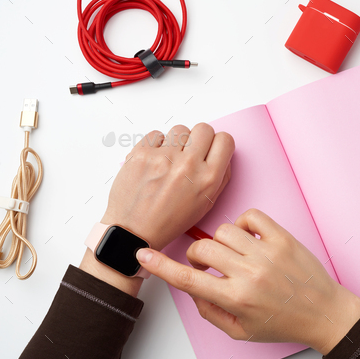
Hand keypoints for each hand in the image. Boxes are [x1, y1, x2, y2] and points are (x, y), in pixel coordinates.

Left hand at [81, 123, 233, 295]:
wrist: (134, 230)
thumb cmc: (168, 221)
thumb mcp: (205, 205)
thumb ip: (219, 178)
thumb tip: (222, 155)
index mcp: (208, 179)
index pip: (225, 139)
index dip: (218, 142)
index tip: (211, 148)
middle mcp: (189, 165)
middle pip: (204, 128)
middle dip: (199, 138)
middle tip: (190, 152)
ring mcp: (164, 157)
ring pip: (180, 130)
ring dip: (177, 142)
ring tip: (170, 160)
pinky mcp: (142, 153)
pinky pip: (156, 134)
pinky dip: (156, 145)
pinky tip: (155, 162)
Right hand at [137, 209, 359, 354]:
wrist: (323, 313)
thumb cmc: (283, 323)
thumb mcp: (239, 331)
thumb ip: (209, 310)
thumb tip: (192, 288)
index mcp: (236, 298)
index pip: (188, 280)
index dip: (161, 266)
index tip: (142, 254)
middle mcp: (250, 273)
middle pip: (202, 248)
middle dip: (197, 255)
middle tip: (208, 265)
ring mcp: (268, 252)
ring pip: (223, 230)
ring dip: (220, 241)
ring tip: (233, 254)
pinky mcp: (283, 238)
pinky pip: (251, 216)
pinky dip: (243, 224)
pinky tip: (248, 239)